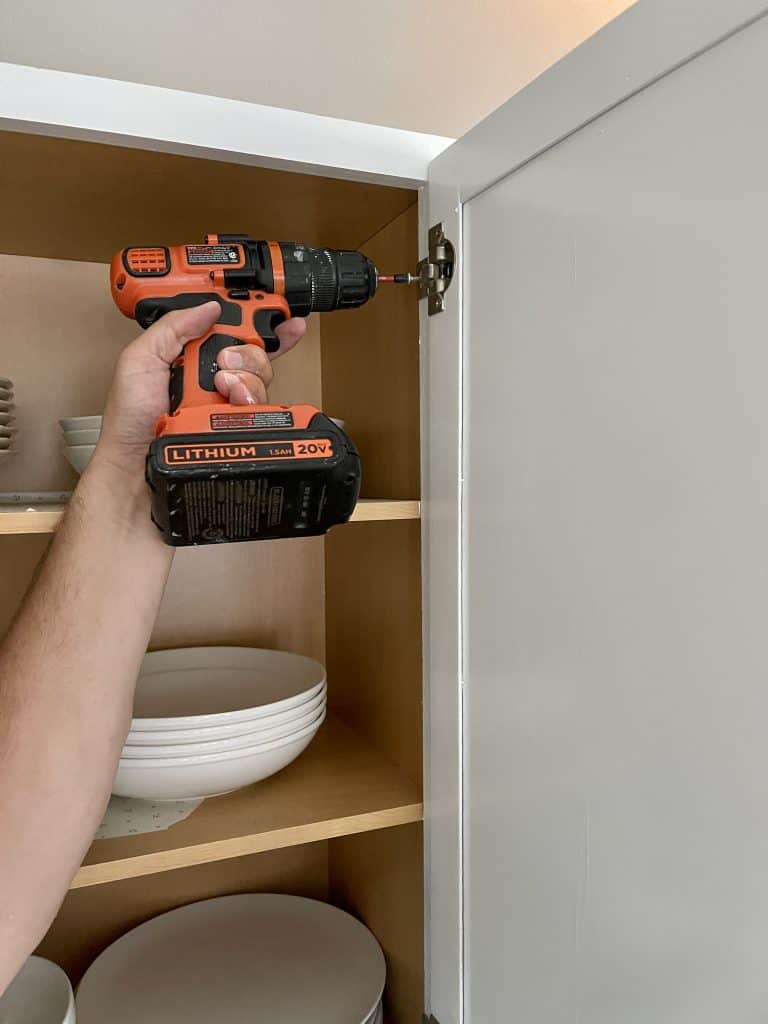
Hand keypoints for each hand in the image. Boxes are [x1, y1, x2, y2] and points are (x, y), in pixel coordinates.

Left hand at [97, 301, 305, 465]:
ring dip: (245, 378)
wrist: (139, 466)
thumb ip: (172, 328)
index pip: (231, 329)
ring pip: (261, 377)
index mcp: (190, 354)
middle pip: (255, 350)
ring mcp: (229, 402)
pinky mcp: (239, 426)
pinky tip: (236, 405)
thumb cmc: (130, 419)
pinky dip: (252, 401)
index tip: (278, 311)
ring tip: (221, 390)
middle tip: (223, 363)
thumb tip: (210, 306)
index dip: (259, 317)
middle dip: (248, 351)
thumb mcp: (140, 359)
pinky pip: (262, 406)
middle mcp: (214, 377)